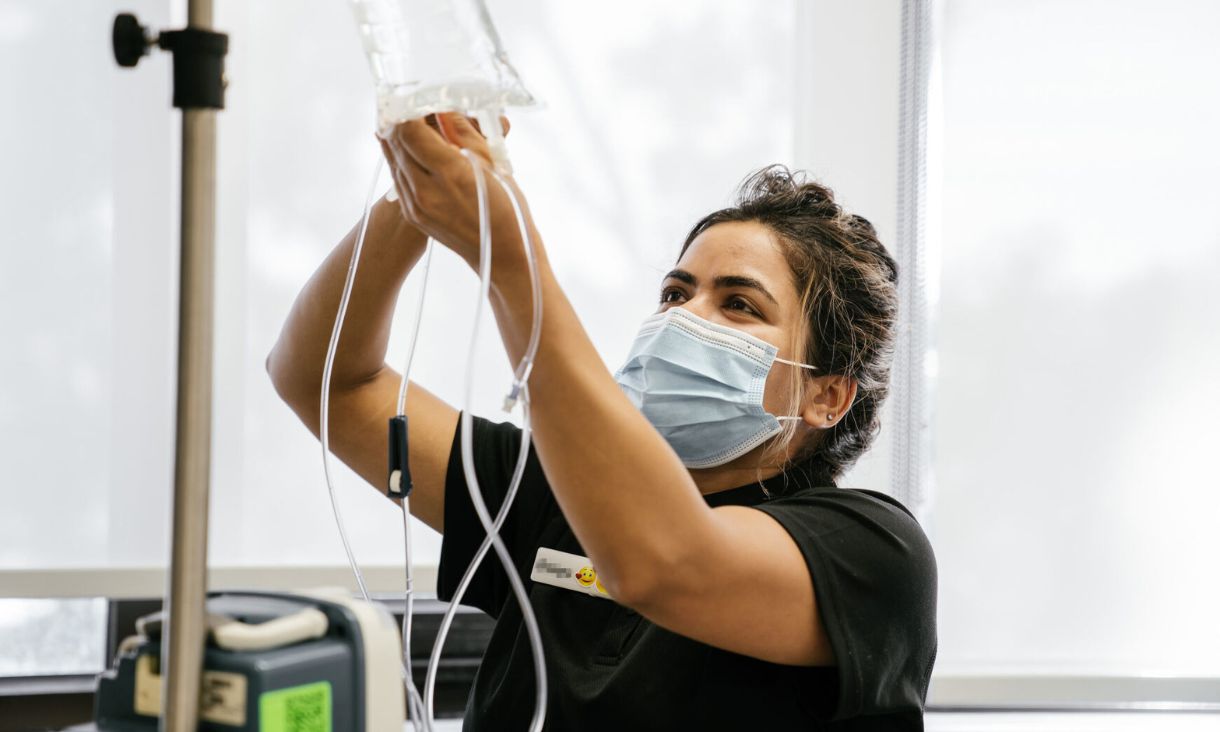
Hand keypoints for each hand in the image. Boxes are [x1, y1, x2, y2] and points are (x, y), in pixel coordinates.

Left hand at [377, 113, 530, 270]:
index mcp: (449, 173)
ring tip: (407, 116)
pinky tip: (411, 144)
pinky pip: (397, 176)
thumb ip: (463, 132)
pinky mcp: (413, 214)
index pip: (410, 128)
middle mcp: (425, 190)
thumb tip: (443, 107)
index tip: (415, 92)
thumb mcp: (492, 163)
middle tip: (407, 99)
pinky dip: (401, 155)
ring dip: (397, 134)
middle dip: (399, 116)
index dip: (408, 106)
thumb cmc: (506, 207)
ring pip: (392, 157)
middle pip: (395, 140)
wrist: (502, 254)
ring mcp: (415, 205)